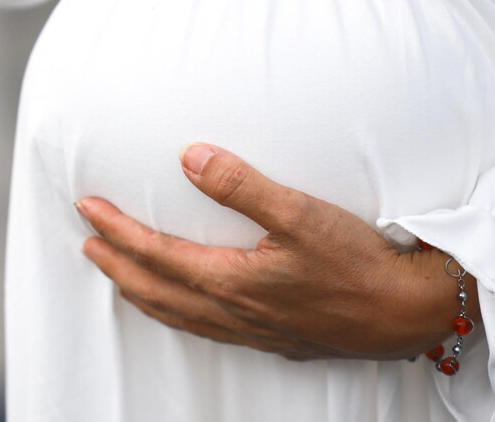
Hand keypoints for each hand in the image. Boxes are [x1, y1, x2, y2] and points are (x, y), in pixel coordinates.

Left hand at [77, 143, 478, 360]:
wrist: (406, 313)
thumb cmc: (358, 264)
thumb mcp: (299, 213)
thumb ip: (241, 185)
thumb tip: (189, 157)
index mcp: (231, 281)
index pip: (154, 254)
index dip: (116, 231)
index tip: (88, 208)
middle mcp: (233, 312)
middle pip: (154, 290)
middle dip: (116, 265)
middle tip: (88, 244)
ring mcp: (251, 331)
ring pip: (176, 315)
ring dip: (140, 292)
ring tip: (120, 275)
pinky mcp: (272, 338)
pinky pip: (204, 329)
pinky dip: (176, 314)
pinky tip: (184, 307)